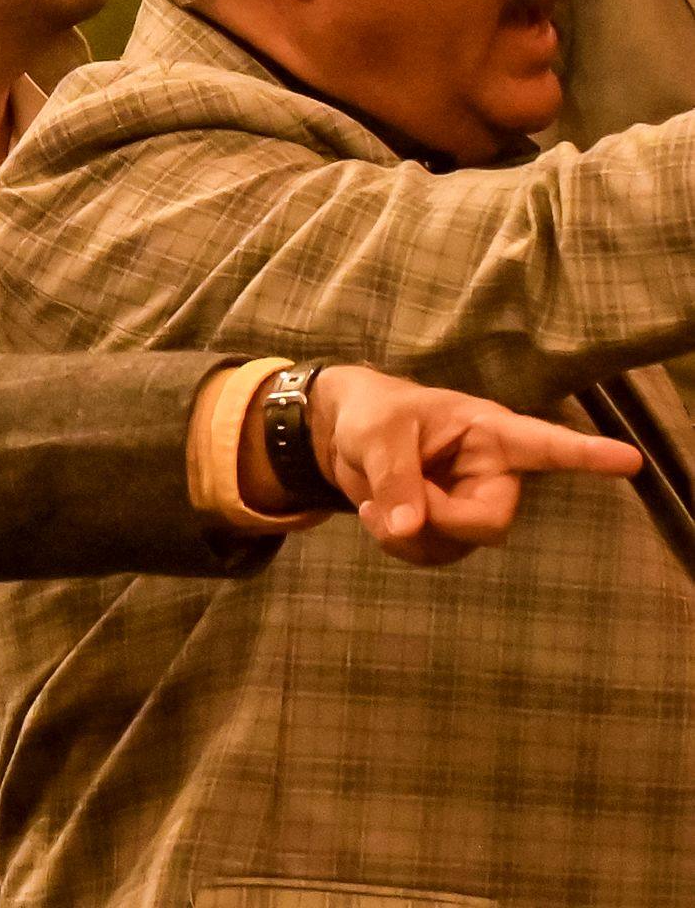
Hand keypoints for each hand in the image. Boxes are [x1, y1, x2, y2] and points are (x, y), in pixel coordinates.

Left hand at [284, 366, 643, 564]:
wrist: (342, 434)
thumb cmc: (372, 415)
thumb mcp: (376, 435)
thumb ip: (396, 477)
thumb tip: (411, 528)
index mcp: (490, 433)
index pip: (546, 445)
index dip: (587, 455)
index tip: (629, 459)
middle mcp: (493, 473)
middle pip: (489, 522)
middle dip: (438, 519)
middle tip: (391, 498)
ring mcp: (474, 505)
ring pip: (459, 546)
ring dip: (409, 537)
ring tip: (375, 505)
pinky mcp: (452, 530)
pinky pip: (436, 555)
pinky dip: (401, 546)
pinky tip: (379, 518)